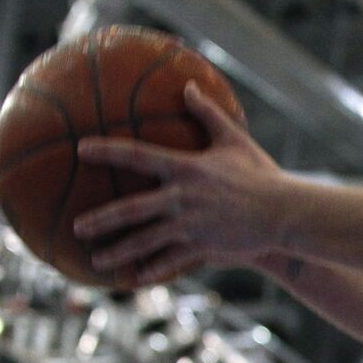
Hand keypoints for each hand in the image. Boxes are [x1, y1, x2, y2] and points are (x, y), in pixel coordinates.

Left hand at [73, 82, 285, 284]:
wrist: (285, 212)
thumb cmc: (262, 174)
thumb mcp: (235, 140)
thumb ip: (207, 113)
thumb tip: (188, 85)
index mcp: (186, 168)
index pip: (137, 155)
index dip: (107, 151)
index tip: (80, 149)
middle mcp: (183, 197)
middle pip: (131, 210)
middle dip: (101, 219)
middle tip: (77, 226)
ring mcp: (191, 225)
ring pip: (145, 241)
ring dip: (118, 251)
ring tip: (97, 261)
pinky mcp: (203, 247)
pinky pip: (171, 260)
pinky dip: (152, 270)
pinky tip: (135, 277)